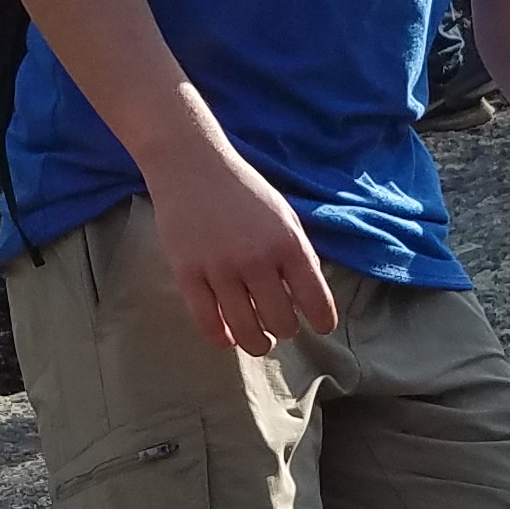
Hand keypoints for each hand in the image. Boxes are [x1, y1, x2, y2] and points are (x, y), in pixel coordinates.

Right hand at [147, 135, 337, 355]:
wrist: (190, 165)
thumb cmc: (242, 191)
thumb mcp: (284, 215)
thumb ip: (298, 254)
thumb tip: (309, 298)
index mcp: (288, 244)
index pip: (316, 300)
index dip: (322, 321)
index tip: (319, 327)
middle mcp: (256, 259)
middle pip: (281, 322)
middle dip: (285, 329)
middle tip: (279, 325)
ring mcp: (220, 268)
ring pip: (246, 330)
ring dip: (256, 342)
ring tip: (258, 340)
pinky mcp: (187, 274)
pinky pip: (208, 323)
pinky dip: (221, 338)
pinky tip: (227, 336)